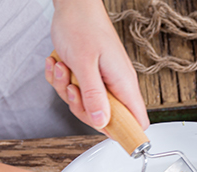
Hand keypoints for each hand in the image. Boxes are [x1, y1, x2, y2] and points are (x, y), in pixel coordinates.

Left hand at [46, 0, 148, 130]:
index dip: (125, 133)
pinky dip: (60, 80)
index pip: (137, 121)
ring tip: (63, 69)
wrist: (73, 4)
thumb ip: (94, 96)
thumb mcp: (84, 64)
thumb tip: (101, 122)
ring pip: (85, 105)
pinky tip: (58, 64)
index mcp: (123, 84)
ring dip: (66, 90)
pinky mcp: (89, 76)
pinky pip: (74, 91)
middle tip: (72, 89)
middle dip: (81, 108)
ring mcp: (103, 81)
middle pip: (105, 119)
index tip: (106, 131)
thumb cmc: (82, 26)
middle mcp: (116, 85)